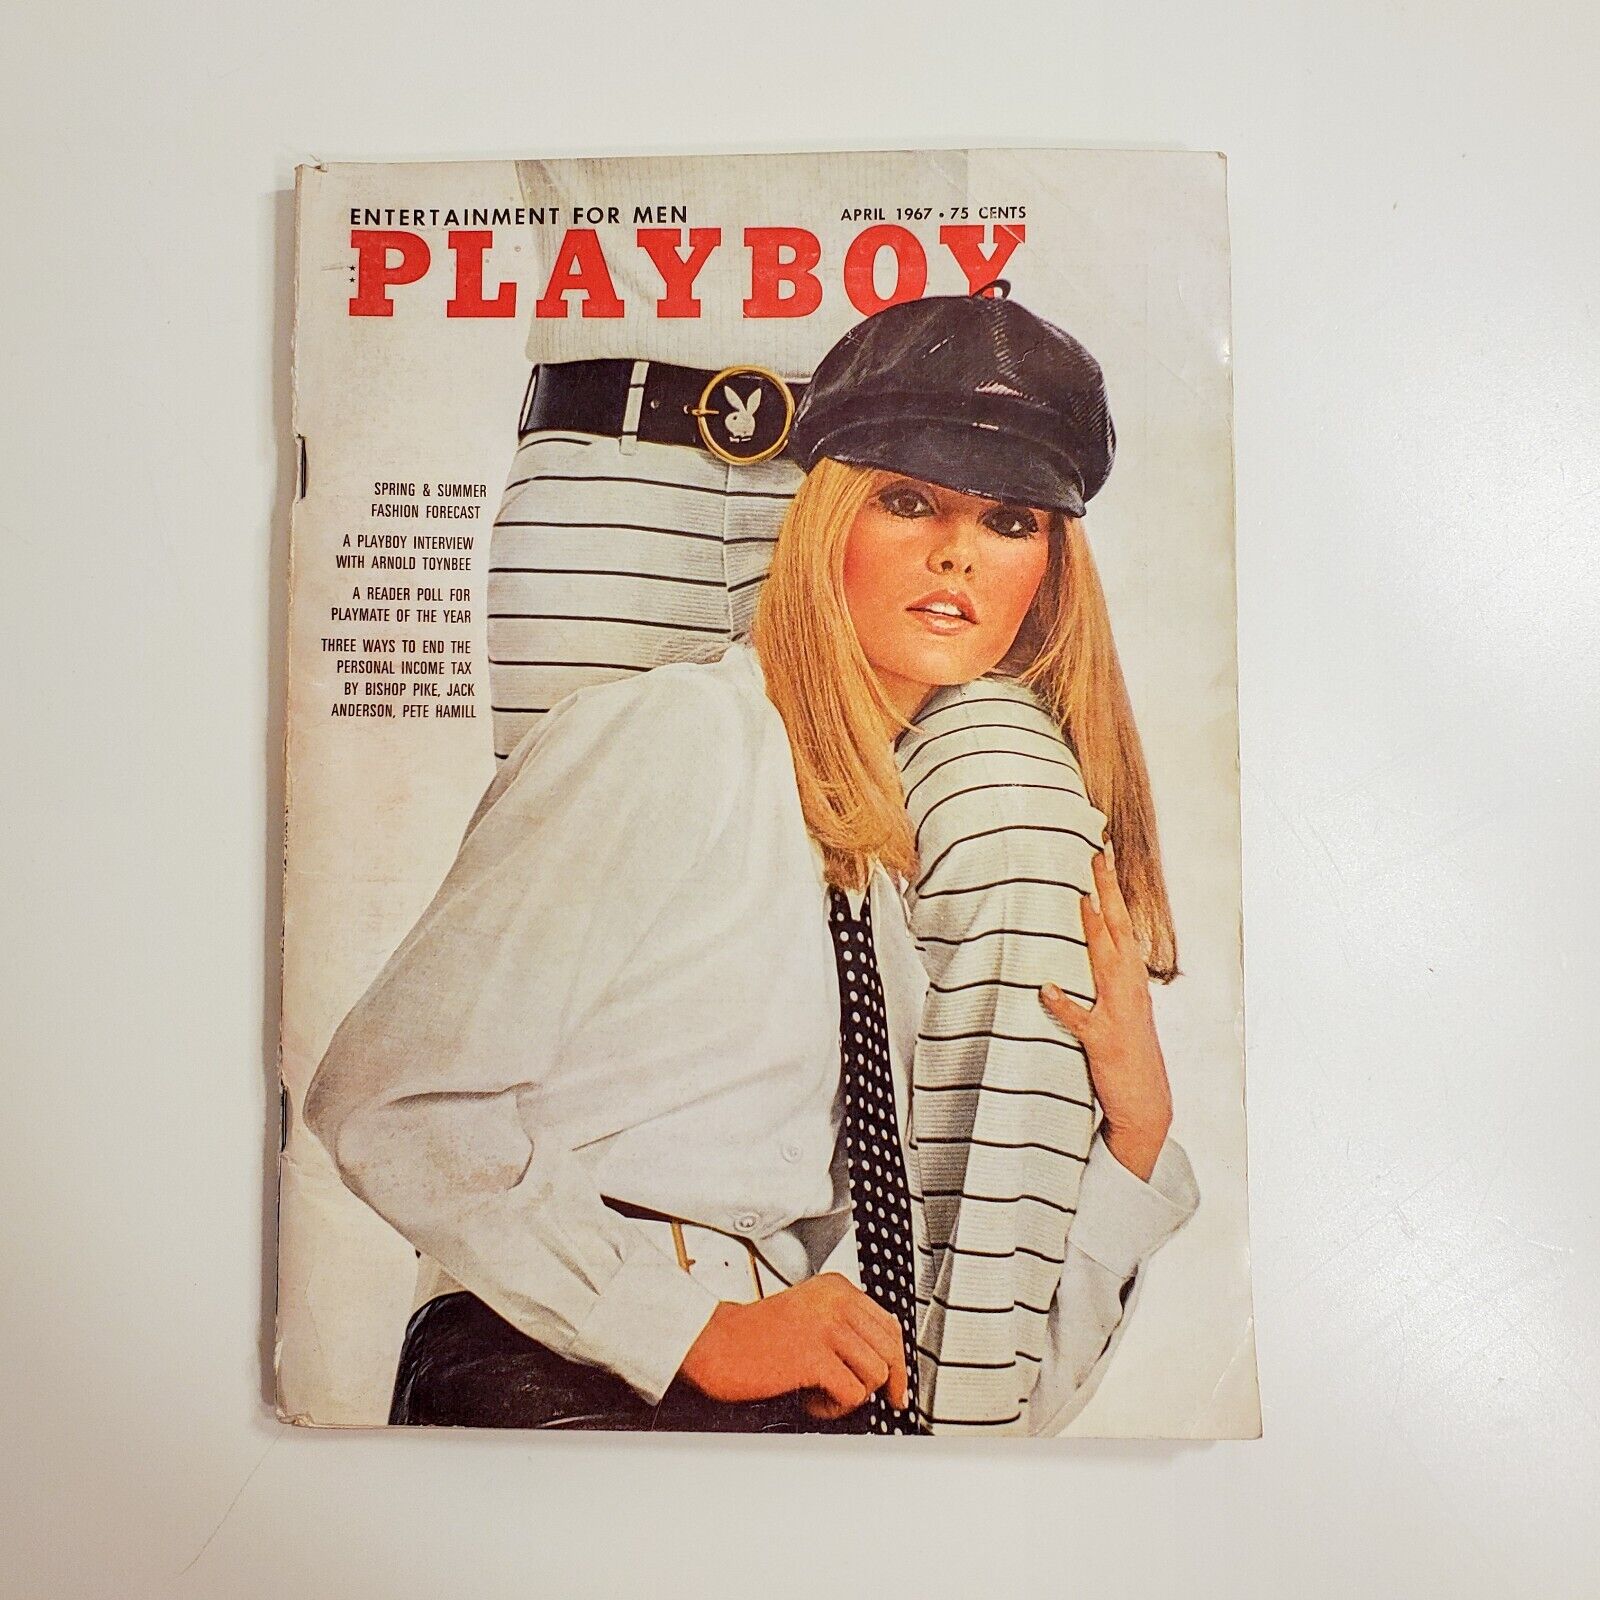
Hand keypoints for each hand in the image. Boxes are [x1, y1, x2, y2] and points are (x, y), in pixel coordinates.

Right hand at [678, 1272, 909, 1418]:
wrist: (715, 1344)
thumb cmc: (757, 1336)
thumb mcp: (809, 1313)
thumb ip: (843, 1326)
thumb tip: (885, 1362)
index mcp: (837, 1288)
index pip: (890, 1325)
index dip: (899, 1362)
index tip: (897, 1386)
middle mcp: (836, 1302)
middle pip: (890, 1351)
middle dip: (885, 1384)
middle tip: (871, 1401)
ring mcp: (825, 1327)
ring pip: (874, 1375)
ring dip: (851, 1395)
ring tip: (821, 1393)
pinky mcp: (813, 1356)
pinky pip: (852, 1393)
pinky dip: (835, 1408)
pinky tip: (812, 1400)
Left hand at [1039, 842, 1172, 1180]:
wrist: (1147, 1105)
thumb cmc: (1127, 1054)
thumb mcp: (1116, 1010)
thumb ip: (1099, 978)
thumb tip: (1073, 948)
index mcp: (1130, 978)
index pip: (1120, 923)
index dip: (1111, 888)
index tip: (1101, 853)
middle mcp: (1129, 989)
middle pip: (1117, 930)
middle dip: (1106, 891)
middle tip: (1096, 854)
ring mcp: (1117, 1013)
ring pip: (1106, 963)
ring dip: (1094, 931)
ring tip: (1080, 898)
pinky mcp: (1102, 1042)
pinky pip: (1080, 1021)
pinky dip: (1064, 1004)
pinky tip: (1047, 988)